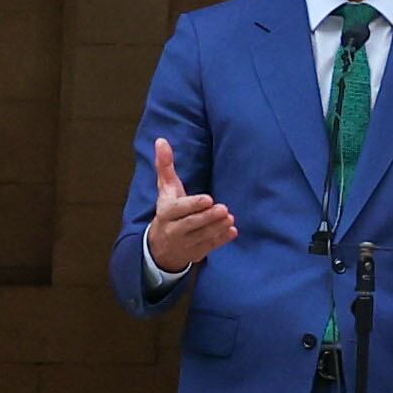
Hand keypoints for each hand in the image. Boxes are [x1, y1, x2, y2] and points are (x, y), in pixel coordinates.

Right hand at [145, 140, 237, 274]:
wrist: (160, 246)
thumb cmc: (168, 209)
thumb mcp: (165, 188)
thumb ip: (165, 165)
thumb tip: (161, 140)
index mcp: (166, 212)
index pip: (179, 209)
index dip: (193, 204)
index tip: (208, 198)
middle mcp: (174, 229)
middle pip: (192, 223)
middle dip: (208, 217)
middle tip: (224, 209)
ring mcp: (185, 243)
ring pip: (202, 236)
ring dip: (217, 228)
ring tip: (230, 219)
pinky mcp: (196, 252)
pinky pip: (209, 247)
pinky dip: (221, 240)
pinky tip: (232, 232)